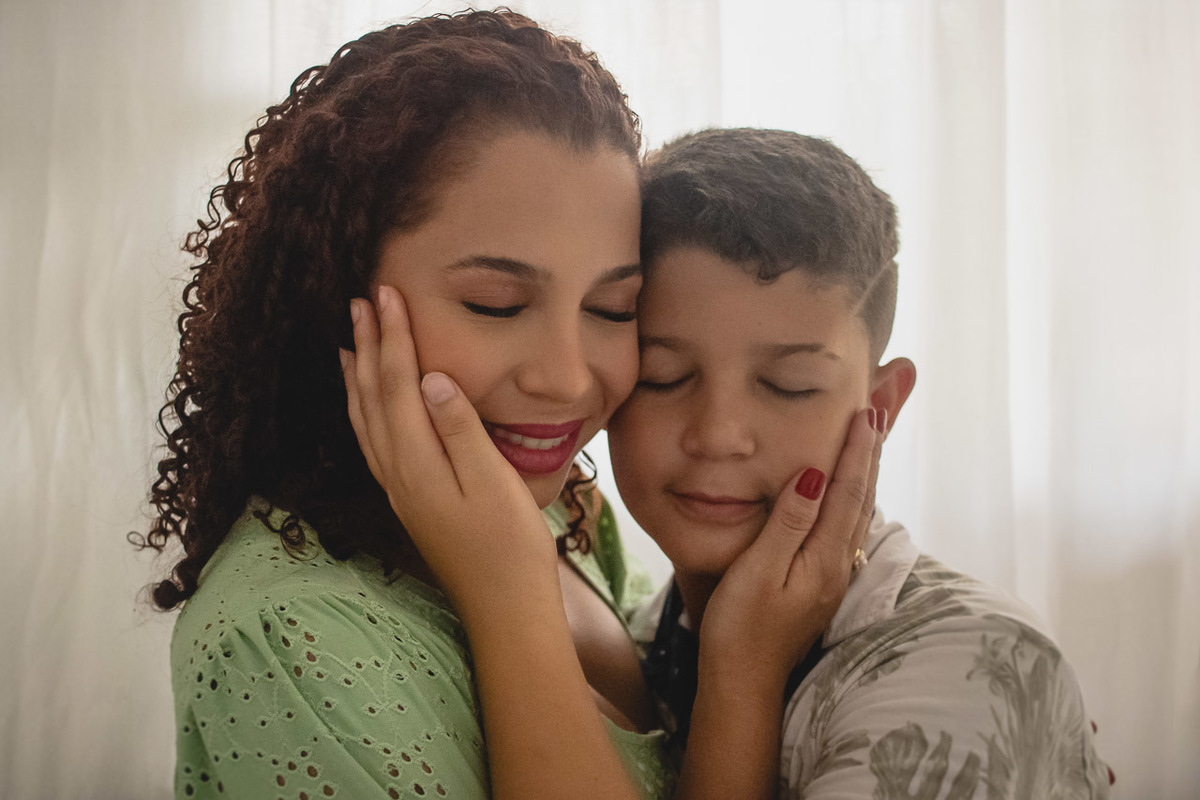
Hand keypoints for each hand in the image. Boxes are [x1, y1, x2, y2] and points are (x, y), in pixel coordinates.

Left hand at [340, 286, 557, 613]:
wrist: (504, 608)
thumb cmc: (510, 547)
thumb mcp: (495, 483)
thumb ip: (461, 430)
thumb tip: (432, 378)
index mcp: (418, 463)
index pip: (398, 385)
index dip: (393, 337)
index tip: (387, 293)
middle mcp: (398, 473)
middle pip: (374, 397)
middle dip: (370, 345)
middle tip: (364, 298)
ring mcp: (399, 490)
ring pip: (366, 420)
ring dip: (359, 375)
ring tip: (352, 338)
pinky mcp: (409, 500)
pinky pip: (373, 442)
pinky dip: (363, 411)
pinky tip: (367, 403)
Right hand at [697, 406, 884, 694]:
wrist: (742, 683)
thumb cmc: (739, 628)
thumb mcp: (758, 571)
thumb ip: (789, 523)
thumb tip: (815, 476)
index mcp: (824, 559)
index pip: (847, 492)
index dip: (856, 451)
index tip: (863, 413)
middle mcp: (836, 568)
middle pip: (861, 500)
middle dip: (868, 456)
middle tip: (874, 414)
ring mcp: (830, 580)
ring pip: (855, 516)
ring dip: (863, 476)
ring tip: (867, 444)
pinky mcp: (818, 588)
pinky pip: (843, 530)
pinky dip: (849, 500)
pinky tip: (844, 496)